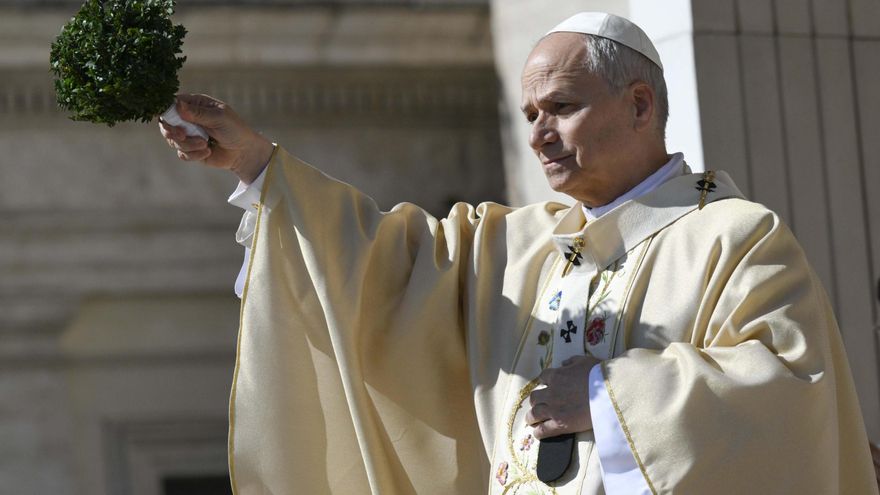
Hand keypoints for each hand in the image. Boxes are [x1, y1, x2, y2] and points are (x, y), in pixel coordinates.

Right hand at [159, 94, 274, 183]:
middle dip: (172, 131)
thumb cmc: (235, 129)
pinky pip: (182, 154)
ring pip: (174, 141)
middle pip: (166, 124)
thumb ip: (198, 113)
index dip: (167, 112)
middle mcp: (189, 119)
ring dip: (188, 144)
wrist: (244, 152)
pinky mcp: (191, 150)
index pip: (172, 104)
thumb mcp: (219, 117)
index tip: (171, 120)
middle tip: (183, 135)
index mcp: (195, 105)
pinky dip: (194, 154)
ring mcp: (189, 135)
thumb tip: (177, 105)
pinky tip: (208, 152)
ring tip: (205, 144)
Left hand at [526, 355, 599, 438]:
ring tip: (532, 420)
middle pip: (534, 397)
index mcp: (556, 376)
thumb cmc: (599, 376)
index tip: (547, 386)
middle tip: (538, 405)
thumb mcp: (584, 361)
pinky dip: (539, 432)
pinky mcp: (560, 424)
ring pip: (534, 414)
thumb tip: (564, 364)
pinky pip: (543, 430)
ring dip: (532, 417)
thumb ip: (571, 361)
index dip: (544, 382)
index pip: (542, 377)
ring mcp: (554, 409)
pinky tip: (538, 433)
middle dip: (535, 401)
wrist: (609, 394)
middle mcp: (551, 393)